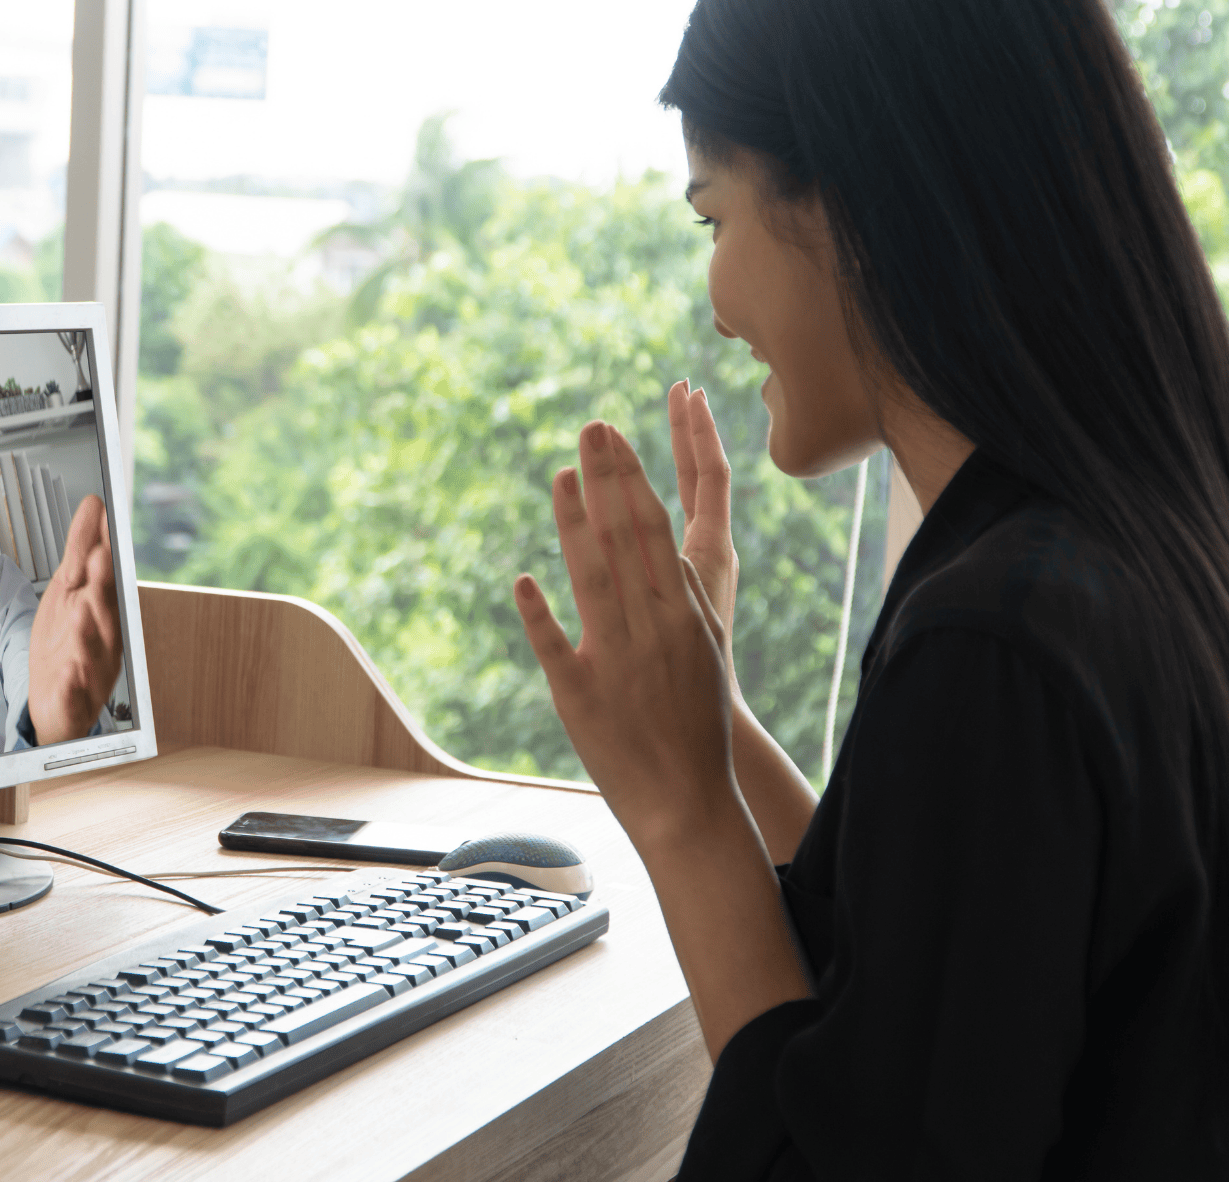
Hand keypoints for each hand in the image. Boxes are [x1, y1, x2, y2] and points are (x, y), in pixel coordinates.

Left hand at [28, 495, 123, 744]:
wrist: (56, 705)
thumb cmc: (66, 644)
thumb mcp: (68, 590)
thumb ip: (82, 550)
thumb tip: (93, 506)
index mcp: (101, 607)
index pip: (106, 576)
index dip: (106, 549)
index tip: (108, 520)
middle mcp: (102, 637)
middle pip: (105, 610)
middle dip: (102, 586)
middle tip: (100, 557)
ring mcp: (89, 668)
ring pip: (92, 649)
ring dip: (89, 630)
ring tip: (82, 611)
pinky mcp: (72, 697)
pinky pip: (74, 691)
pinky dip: (72, 683)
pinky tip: (69, 673)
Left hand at [513, 421, 734, 823]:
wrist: (689, 801)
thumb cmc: (697, 724)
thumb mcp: (705, 651)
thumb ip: (685, 598)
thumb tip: (665, 546)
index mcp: (683, 614)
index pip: (654, 530)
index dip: (631, 479)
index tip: (612, 437)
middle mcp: (652, 628)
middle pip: (625, 540)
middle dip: (605, 479)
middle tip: (588, 427)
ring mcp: (616, 661)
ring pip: (591, 580)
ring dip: (573, 525)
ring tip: (558, 476)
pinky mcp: (582, 697)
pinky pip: (556, 647)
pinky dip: (540, 613)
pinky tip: (523, 579)